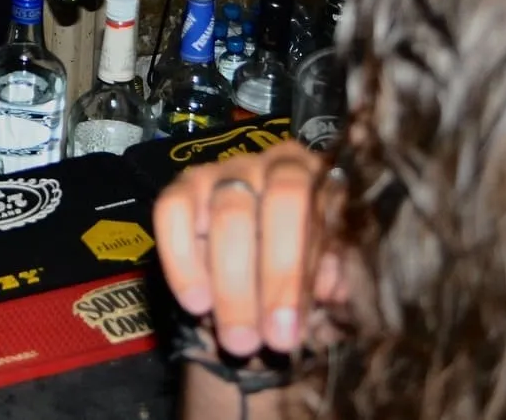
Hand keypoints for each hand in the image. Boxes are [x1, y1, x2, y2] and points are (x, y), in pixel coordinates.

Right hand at [151, 141, 345, 357]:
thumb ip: (334, 277)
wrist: (271, 261)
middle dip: (265, 283)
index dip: (291, 269)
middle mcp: (274, 163)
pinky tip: (197, 304)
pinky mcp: (183, 187)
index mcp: (321, 178)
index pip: (304, 205)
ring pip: (225, 217)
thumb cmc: (309, 265)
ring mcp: (226, 170)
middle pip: (269, 208)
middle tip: (262, 342)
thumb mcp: (334, 273)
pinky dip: (181, 262)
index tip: (286, 330)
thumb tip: (329, 288)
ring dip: (230, 287)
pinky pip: (171, 212)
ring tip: (237, 340)